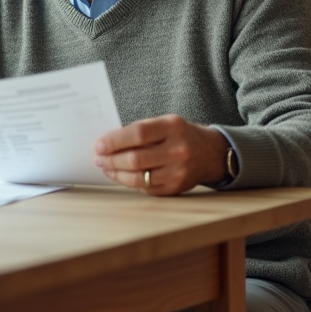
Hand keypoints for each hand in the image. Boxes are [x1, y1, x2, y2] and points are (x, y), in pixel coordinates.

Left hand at [94, 114, 229, 195]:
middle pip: (135, 159)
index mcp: (173, 127)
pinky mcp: (175, 188)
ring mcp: (178, 171)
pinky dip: (129, 182)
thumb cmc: (181, 135)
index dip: (114, 141)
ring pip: (138, 178)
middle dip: (111, 160)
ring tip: (106, 167)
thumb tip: (108, 143)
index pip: (137, 134)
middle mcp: (178, 150)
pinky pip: (145, 188)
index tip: (99, 145)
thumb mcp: (166, 123)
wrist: (211, 153)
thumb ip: (141, 130)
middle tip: (99, 158)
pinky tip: (121, 175)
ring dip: (116, 173)